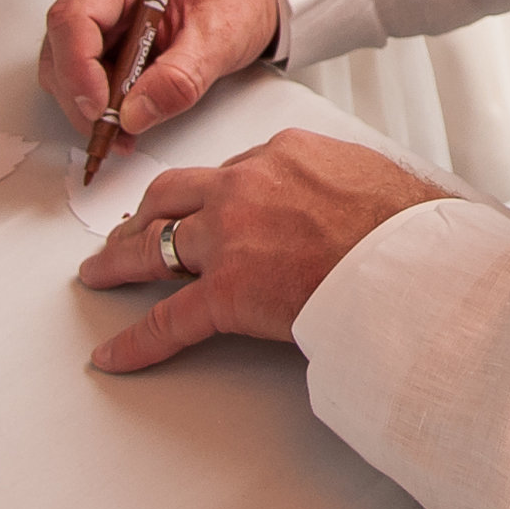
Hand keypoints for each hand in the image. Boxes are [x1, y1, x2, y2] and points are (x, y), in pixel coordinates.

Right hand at [38, 0, 282, 132]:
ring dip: (88, 106)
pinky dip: (98, 104)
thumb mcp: (221, 34)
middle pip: (62, 46)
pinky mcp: (100, 34)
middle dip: (82, 97)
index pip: (75, 18)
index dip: (78, 69)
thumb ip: (181, 76)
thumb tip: (136, 114)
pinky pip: (82, 74)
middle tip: (115, 133)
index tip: (101, 108)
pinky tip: (125, 120)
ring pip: (63, 66)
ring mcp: (96, 9)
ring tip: (125, 132)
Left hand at [78, 130, 449, 370]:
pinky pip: (167, 320)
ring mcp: (229, 237)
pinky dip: (136, 341)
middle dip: (145, 214)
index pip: (226, 171)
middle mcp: (244, 185)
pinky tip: (115, 354)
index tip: (197, 208)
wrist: (409, 260)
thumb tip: (336, 203)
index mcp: (280, 154)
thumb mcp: (365, 175)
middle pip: (172, 196)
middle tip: (128, 231)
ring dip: (120, 260)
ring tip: (100, 273)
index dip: (206, 195)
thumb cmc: (406, 225)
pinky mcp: (225, 292)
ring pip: (154, 245)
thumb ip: (330, 182)